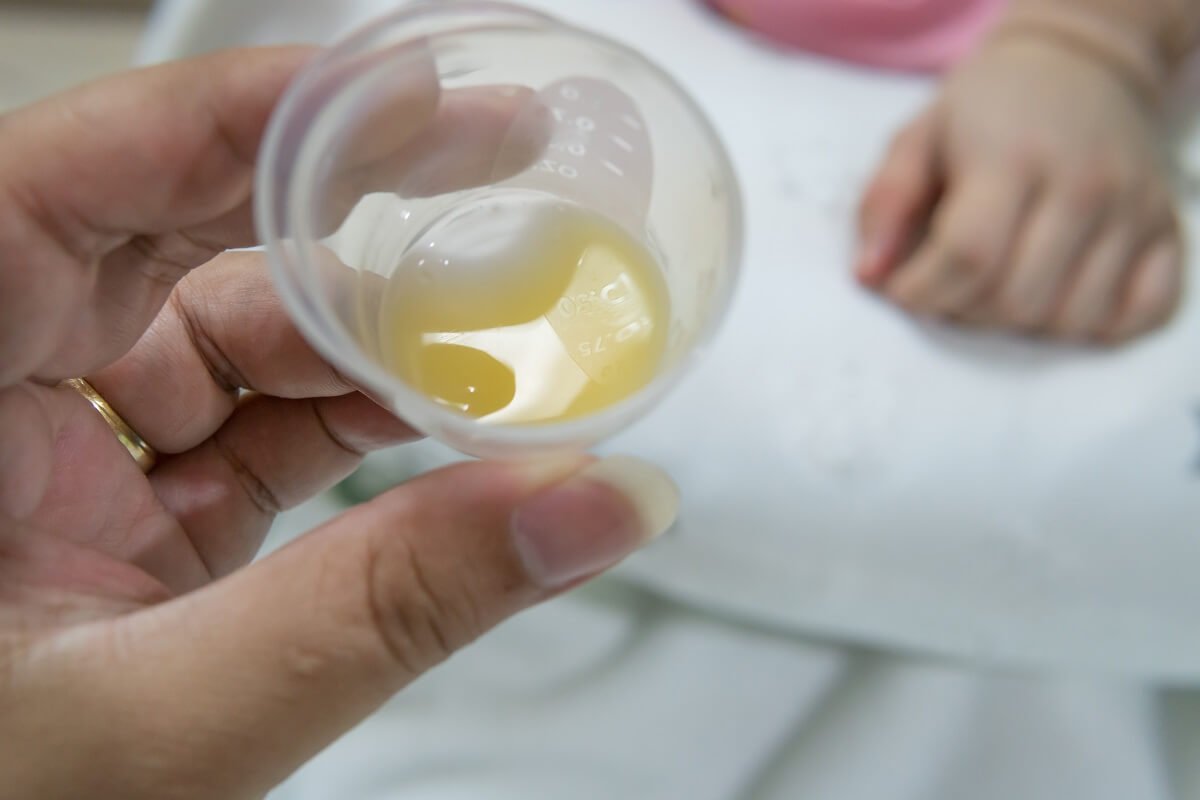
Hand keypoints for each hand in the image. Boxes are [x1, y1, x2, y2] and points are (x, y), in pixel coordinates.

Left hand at [0, 49, 675, 798]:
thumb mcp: (175, 727)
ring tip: (495, 334)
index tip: (404, 100)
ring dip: (368, 332)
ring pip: (225, 328)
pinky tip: (440, 413)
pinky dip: (353, 414)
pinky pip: (250, 416)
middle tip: (488, 157)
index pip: (64, 191)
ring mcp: (59, 450)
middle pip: (164, 232)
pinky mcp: (129, 500)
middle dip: (337, 192)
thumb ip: (386, 606)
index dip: (238, 118)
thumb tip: (586, 502)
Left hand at [856, 31, 1183, 342]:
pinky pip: (1140, 313)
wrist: (1079, 66)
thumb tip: (869, 277)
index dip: (922, 292)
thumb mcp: (918, 138)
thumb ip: (885, 204)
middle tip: (950, 286)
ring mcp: (1134, 211)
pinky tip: (1058, 294)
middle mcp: (1084, 185)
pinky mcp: (1167, 231)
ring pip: (1071, 319)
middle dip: (965, 311)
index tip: (902, 290)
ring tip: (998, 286)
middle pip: (1016, 300)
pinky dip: (1094, 324)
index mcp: (1013, 158)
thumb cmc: (986, 111)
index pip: (968, 256)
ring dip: (1022, 324)